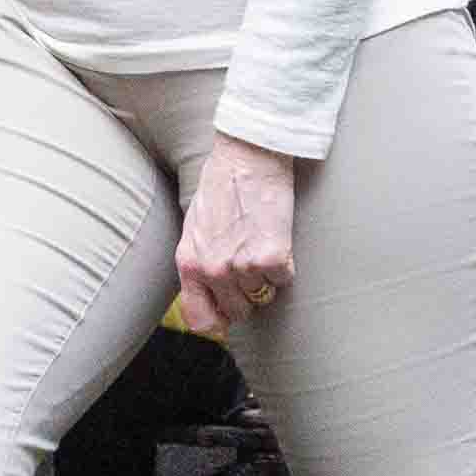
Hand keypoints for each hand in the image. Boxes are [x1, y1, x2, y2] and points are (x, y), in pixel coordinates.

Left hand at [169, 137, 304, 338]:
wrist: (248, 156)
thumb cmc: (222, 186)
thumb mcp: (195, 228)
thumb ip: (200, 262)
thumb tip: (211, 294)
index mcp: (189, 263)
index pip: (200, 319)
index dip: (218, 320)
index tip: (229, 311)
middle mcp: (213, 270)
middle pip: (239, 311)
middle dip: (248, 293)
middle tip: (250, 261)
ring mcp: (242, 266)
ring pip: (264, 295)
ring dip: (267, 275)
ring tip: (261, 241)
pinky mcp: (272, 257)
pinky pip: (284, 279)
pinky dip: (286, 264)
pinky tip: (276, 237)